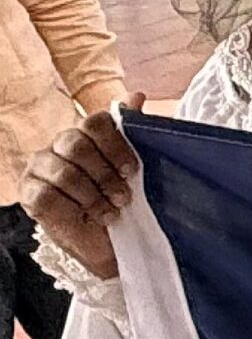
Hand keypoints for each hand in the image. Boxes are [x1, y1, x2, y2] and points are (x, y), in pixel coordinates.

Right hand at [25, 105, 141, 279]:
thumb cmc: (121, 202)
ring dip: (93, 196)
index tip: (131, 170)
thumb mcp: (134, 169)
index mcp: (85, 135)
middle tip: (123, 196)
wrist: (111, 242)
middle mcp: (58, 146)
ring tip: (111, 211)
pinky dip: (75, 208)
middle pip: (76, 144)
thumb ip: (134, 133)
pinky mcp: (29, 193)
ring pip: (64, 171)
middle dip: (105, 174)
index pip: (94, 122)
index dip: (115, 144)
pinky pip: (47, 194)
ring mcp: (40, 168)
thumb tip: (136, 96)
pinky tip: (90, 217)